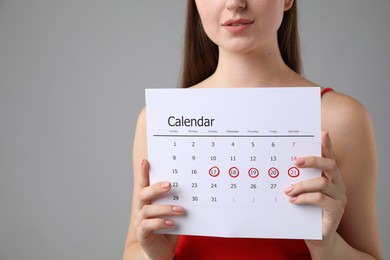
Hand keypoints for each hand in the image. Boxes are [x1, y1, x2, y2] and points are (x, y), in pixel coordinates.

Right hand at [135, 159, 183, 259]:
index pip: (144, 184)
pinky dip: (160, 222)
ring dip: (165, 208)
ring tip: (180, 210)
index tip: (146, 161)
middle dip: (155, 188)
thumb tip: (192, 189)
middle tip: (169, 184)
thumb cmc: (169, 229)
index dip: (143, 172)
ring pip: (147, 209)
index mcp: (149, 200)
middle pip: (143, 193)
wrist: (162, 251)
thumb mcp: (175, 213)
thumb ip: (177, 202)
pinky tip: (172, 223)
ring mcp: (140, 221)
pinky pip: (148, 225)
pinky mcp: (143, 233)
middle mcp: (142, 208)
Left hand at [284, 131, 346, 247]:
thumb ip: (298, 179)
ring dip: (301, 185)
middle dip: (313, 160)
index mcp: (330, 177)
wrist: (317, 236)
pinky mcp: (336, 210)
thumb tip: (282, 167)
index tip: (322, 132)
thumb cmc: (307, 211)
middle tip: (296, 161)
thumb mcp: (301, 192)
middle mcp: (338, 184)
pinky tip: (293, 201)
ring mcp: (339, 197)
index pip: (330, 157)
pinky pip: (320, 199)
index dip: (327, 145)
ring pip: (322, 183)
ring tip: (287, 190)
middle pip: (330, 165)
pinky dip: (304, 198)